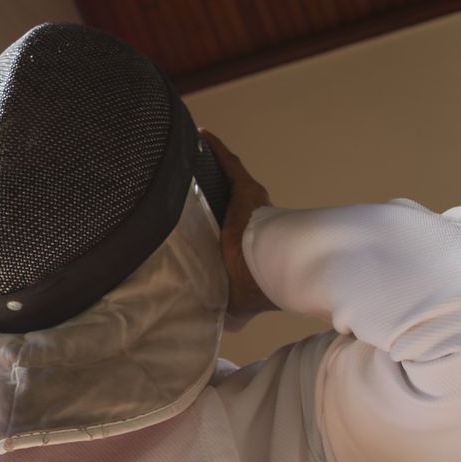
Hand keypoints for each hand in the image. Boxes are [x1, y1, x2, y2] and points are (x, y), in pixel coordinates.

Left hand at [199, 128, 276, 331]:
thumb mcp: (238, 305)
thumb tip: (229, 327)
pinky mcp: (247, 191)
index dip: (222, 235)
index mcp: (249, 249)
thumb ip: (232, 313)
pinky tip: (200, 134)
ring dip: (213, 172)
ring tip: (186, 162)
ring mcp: (251, 206)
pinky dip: (215, 149)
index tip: (208, 233)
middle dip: (216, 202)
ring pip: (229, 184)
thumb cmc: (258, 286)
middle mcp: (254, 224)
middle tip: (188, 194)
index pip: (232, 238)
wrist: (274, 268)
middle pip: (229, 208)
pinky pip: (229, 164)